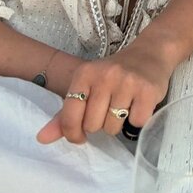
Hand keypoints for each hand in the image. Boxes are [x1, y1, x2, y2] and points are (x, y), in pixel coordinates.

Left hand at [37, 42, 171, 144]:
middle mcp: (105, 76)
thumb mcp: (87, 87)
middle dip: (100, 125)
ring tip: (124, 107)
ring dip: (118, 124)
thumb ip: (65, 114)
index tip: (80, 135)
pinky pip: (136, 123)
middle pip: (92, 126)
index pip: (69, 116)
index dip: (73, 133)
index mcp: (84, 74)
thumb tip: (41, 139)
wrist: (150, 53)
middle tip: (109, 110)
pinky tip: (139, 105)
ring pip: (113, 128)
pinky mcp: (148, 90)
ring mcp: (127, 82)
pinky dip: (138, 120)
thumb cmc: (114, 75)